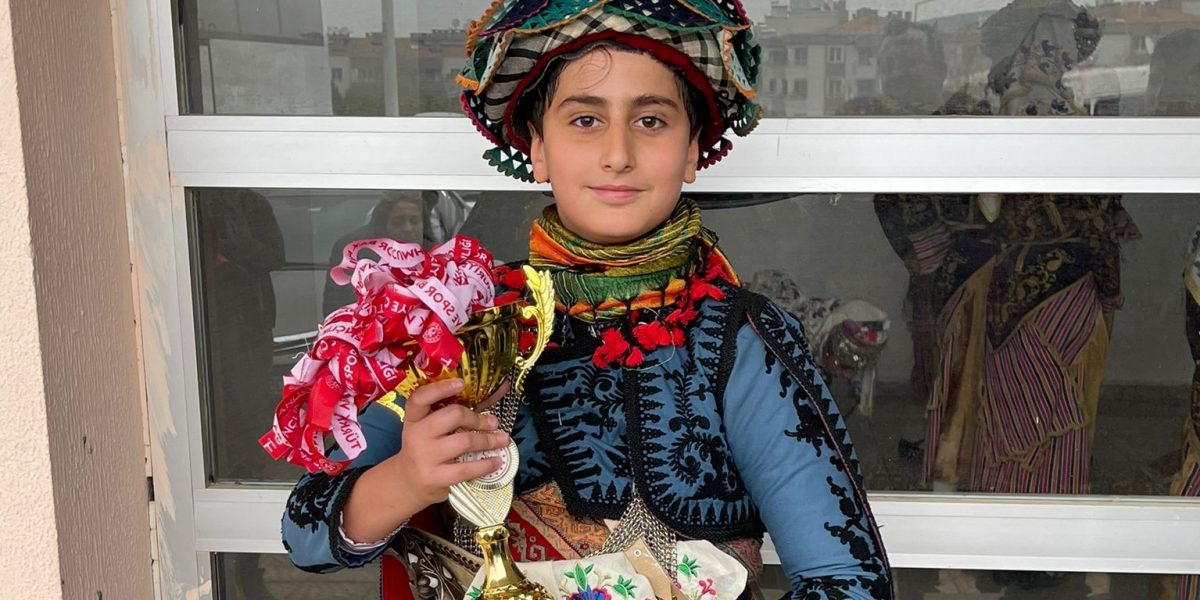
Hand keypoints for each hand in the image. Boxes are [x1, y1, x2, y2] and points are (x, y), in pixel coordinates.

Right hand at [382, 378, 509, 509]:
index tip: (461, 383)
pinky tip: (496, 461)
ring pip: (464, 441)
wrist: (408, 483)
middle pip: (452, 416)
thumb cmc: (426, 449)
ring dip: (488, 440)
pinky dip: (486, 464)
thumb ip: (451, 415)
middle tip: (493, 423)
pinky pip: (466, 469)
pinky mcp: (435, 477)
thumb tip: (492, 400)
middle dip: (478, 418)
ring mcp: (425, 457)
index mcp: (414, 418)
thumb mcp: (429, 430)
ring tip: (502, 440)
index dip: (440, 388)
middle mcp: (416, 435)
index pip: (421, 398)